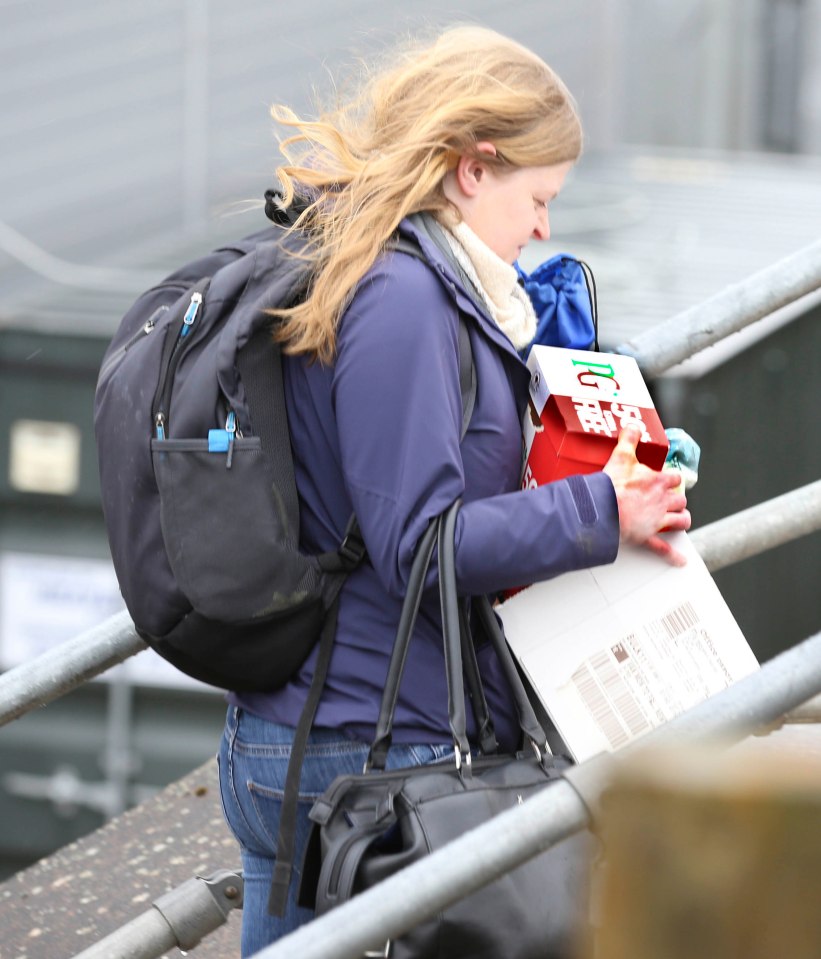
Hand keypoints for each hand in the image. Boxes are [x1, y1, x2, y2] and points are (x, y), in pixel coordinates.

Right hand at [603, 424, 691, 565]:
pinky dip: (673, 556)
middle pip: (680, 499)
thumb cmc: (612, 486)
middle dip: (677, 500)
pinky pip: (663, 548)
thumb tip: (633, 426)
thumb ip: (628, 439)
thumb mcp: (621, 456)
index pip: (674, 477)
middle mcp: (662, 501)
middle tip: (671, 500)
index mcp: (658, 481)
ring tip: (679, 521)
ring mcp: (657, 520)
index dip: (672, 478)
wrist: (603, 511)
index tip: (667, 479)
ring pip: (680, 521)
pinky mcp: (647, 536)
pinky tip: (680, 560)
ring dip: (681, 521)